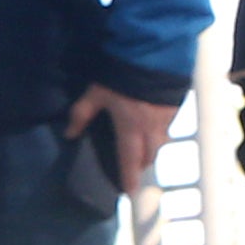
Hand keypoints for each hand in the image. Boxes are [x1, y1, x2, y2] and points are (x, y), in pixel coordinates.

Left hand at [62, 86, 179, 210]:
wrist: (153, 52)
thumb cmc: (122, 74)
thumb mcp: (96, 93)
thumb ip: (82, 113)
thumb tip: (69, 134)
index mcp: (131, 128)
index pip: (129, 159)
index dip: (129, 177)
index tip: (129, 192)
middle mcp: (152, 127)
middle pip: (150, 155)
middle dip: (142, 164)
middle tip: (134, 169)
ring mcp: (167, 117)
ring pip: (161, 142)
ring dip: (152, 150)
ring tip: (143, 151)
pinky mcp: (176, 105)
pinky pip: (168, 127)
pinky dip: (160, 133)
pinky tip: (154, 128)